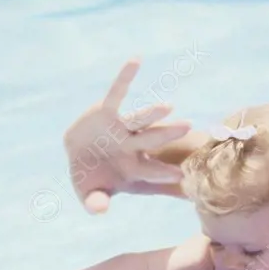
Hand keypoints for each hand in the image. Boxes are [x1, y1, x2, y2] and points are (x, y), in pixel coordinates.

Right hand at [65, 60, 191, 213]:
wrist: (80, 160)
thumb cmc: (93, 180)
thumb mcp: (91, 194)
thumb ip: (95, 202)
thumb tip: (100, 209)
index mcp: (134, 168)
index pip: (151, 171)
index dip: (163, 173)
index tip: (181, 175)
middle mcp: (132, 146)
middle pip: (152, 140)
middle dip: (168, 134)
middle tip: (188, 126)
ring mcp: (122, 128)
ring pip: (139, 119)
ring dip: (152, 113)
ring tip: (168, 106)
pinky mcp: (106, 112)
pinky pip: (116, 93)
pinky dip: (124, 77)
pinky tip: (135, 60)